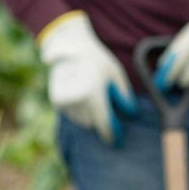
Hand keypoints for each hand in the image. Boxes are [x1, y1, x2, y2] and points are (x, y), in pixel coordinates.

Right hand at [39, 12, 138, 144]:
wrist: (72, 47)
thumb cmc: (99, 61)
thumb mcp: (117, 76)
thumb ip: (124, 97)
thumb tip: (131, 114)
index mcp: (92, 95)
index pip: (104, 124)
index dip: (112, 135)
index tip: (117, 142)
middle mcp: (76, 100)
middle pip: (92, 124)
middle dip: (102, 121)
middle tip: (109, 109)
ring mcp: (64, 101)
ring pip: (82, 121)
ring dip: (90, 116)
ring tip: (94, 97)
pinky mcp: (57, 101)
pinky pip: (73, 115)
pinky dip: (80, 111)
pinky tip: (84, 97)